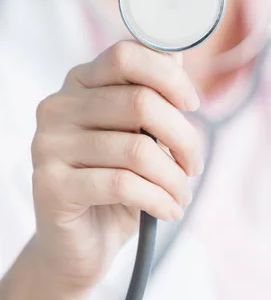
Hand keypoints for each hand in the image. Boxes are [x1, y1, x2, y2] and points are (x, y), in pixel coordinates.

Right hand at [31, 41, 202, 292]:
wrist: (82, 244)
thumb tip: (178, 55)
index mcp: (80, 83)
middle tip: (194, 166)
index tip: (193, 106)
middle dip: (183, 138)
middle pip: (140, 102)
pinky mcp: (50, 184)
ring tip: (182, 195)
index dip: (170, 77)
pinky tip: (169, 210)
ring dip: (174, 179)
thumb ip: (152, 96)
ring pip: (137, 149)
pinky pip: (122, 184)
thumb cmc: (118, 186)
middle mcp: (58, 107)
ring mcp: (48, 145)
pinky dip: (158, 199)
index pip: (126, 55)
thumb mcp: (140, 137)